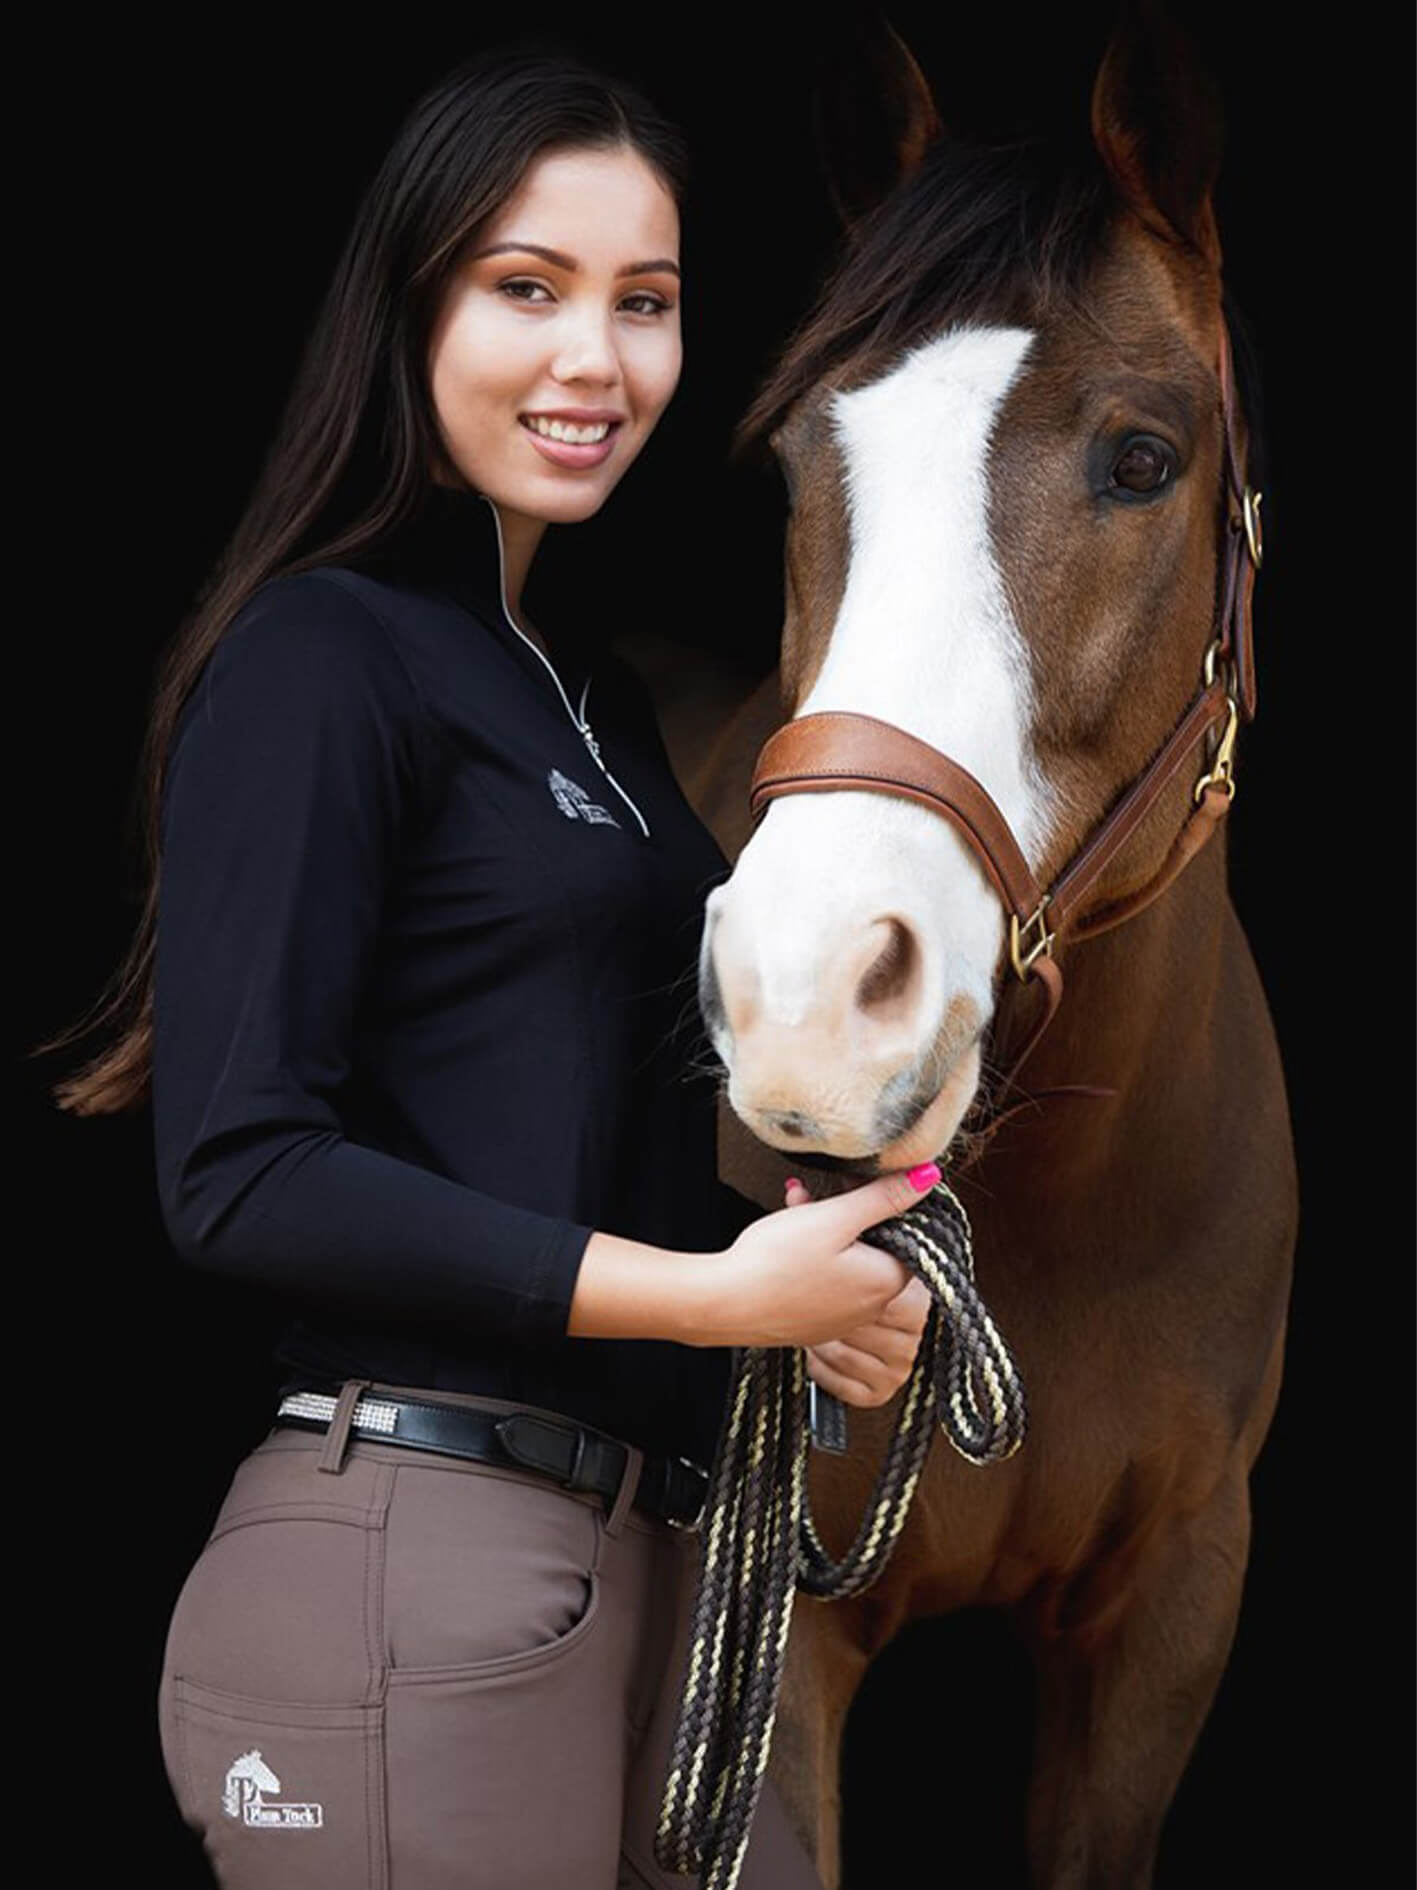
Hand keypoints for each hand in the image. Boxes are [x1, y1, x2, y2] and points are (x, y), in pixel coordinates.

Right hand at [701, 1162, 937, 1355]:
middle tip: (818, 1194)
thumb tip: (930, 1178)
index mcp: (885, 1283)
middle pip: (874, 1249)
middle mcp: (868, 1308)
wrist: (722, 1305)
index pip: (908, 1238)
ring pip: (846, 1262)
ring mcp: (838, 1319)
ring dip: (825, 1231)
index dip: (882, 1208)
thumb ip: (884, 1197)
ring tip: (795, 1206)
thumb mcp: (835, 1217)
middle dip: (848, 1215)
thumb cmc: (776, 1262)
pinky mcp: (811, 1323)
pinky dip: (810, 1256)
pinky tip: (784, 1238)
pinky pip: (823, 1281)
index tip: (857, 1189)